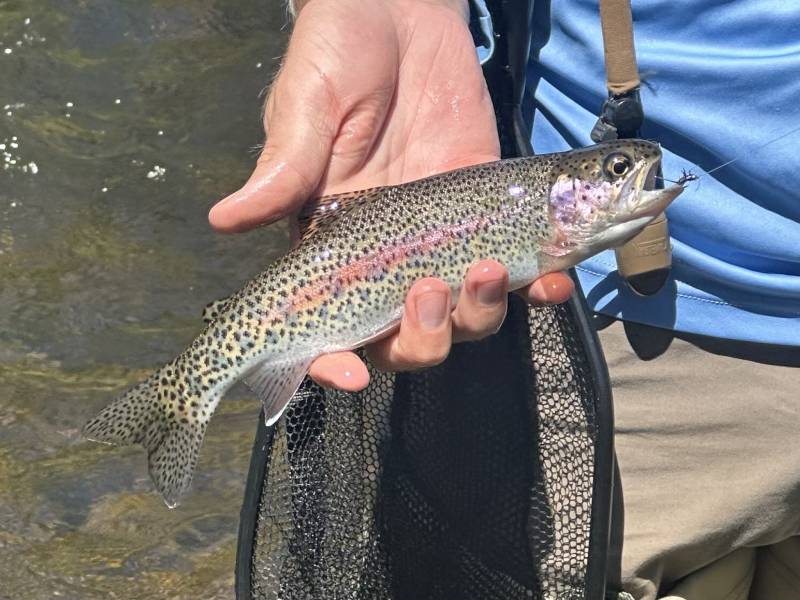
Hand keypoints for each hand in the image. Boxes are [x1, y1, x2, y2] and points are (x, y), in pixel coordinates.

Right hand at [209, 0, 572, 390]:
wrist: (403, 9)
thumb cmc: (340, 52)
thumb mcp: (305, 107)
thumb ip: (283, 167)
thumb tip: (224, 220)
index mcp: (331, 245)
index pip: (326, 324)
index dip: (330, 363)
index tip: (347, 374)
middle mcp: (386, 258)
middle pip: (404, 339)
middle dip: (422, 338)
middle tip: (429, 293)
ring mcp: (443, 241)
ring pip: (464, 318)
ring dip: (480, 314)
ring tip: (490, 272)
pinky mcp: (490, 215)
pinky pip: (519, 271)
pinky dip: (539, 288)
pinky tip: (553, 280)